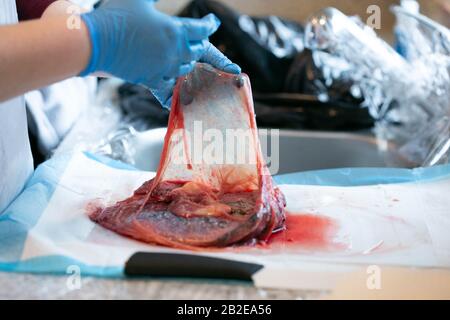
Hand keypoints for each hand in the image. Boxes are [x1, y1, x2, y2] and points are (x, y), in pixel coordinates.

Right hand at [80, 0, 239, 106]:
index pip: (203, 29)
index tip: (212, 22)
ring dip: (188, 61)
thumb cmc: (116, 15)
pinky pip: (169, 84)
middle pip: (198, 50)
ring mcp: (164, 68)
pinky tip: (173, 77)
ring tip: (185, 56)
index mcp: (175, 30)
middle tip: (199, 39)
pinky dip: (174, 80)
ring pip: (186, 68)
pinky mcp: (151, 80)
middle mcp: (174, 51)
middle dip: (200, 43)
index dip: (210, 24)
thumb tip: (160, 0)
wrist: (95, 42)